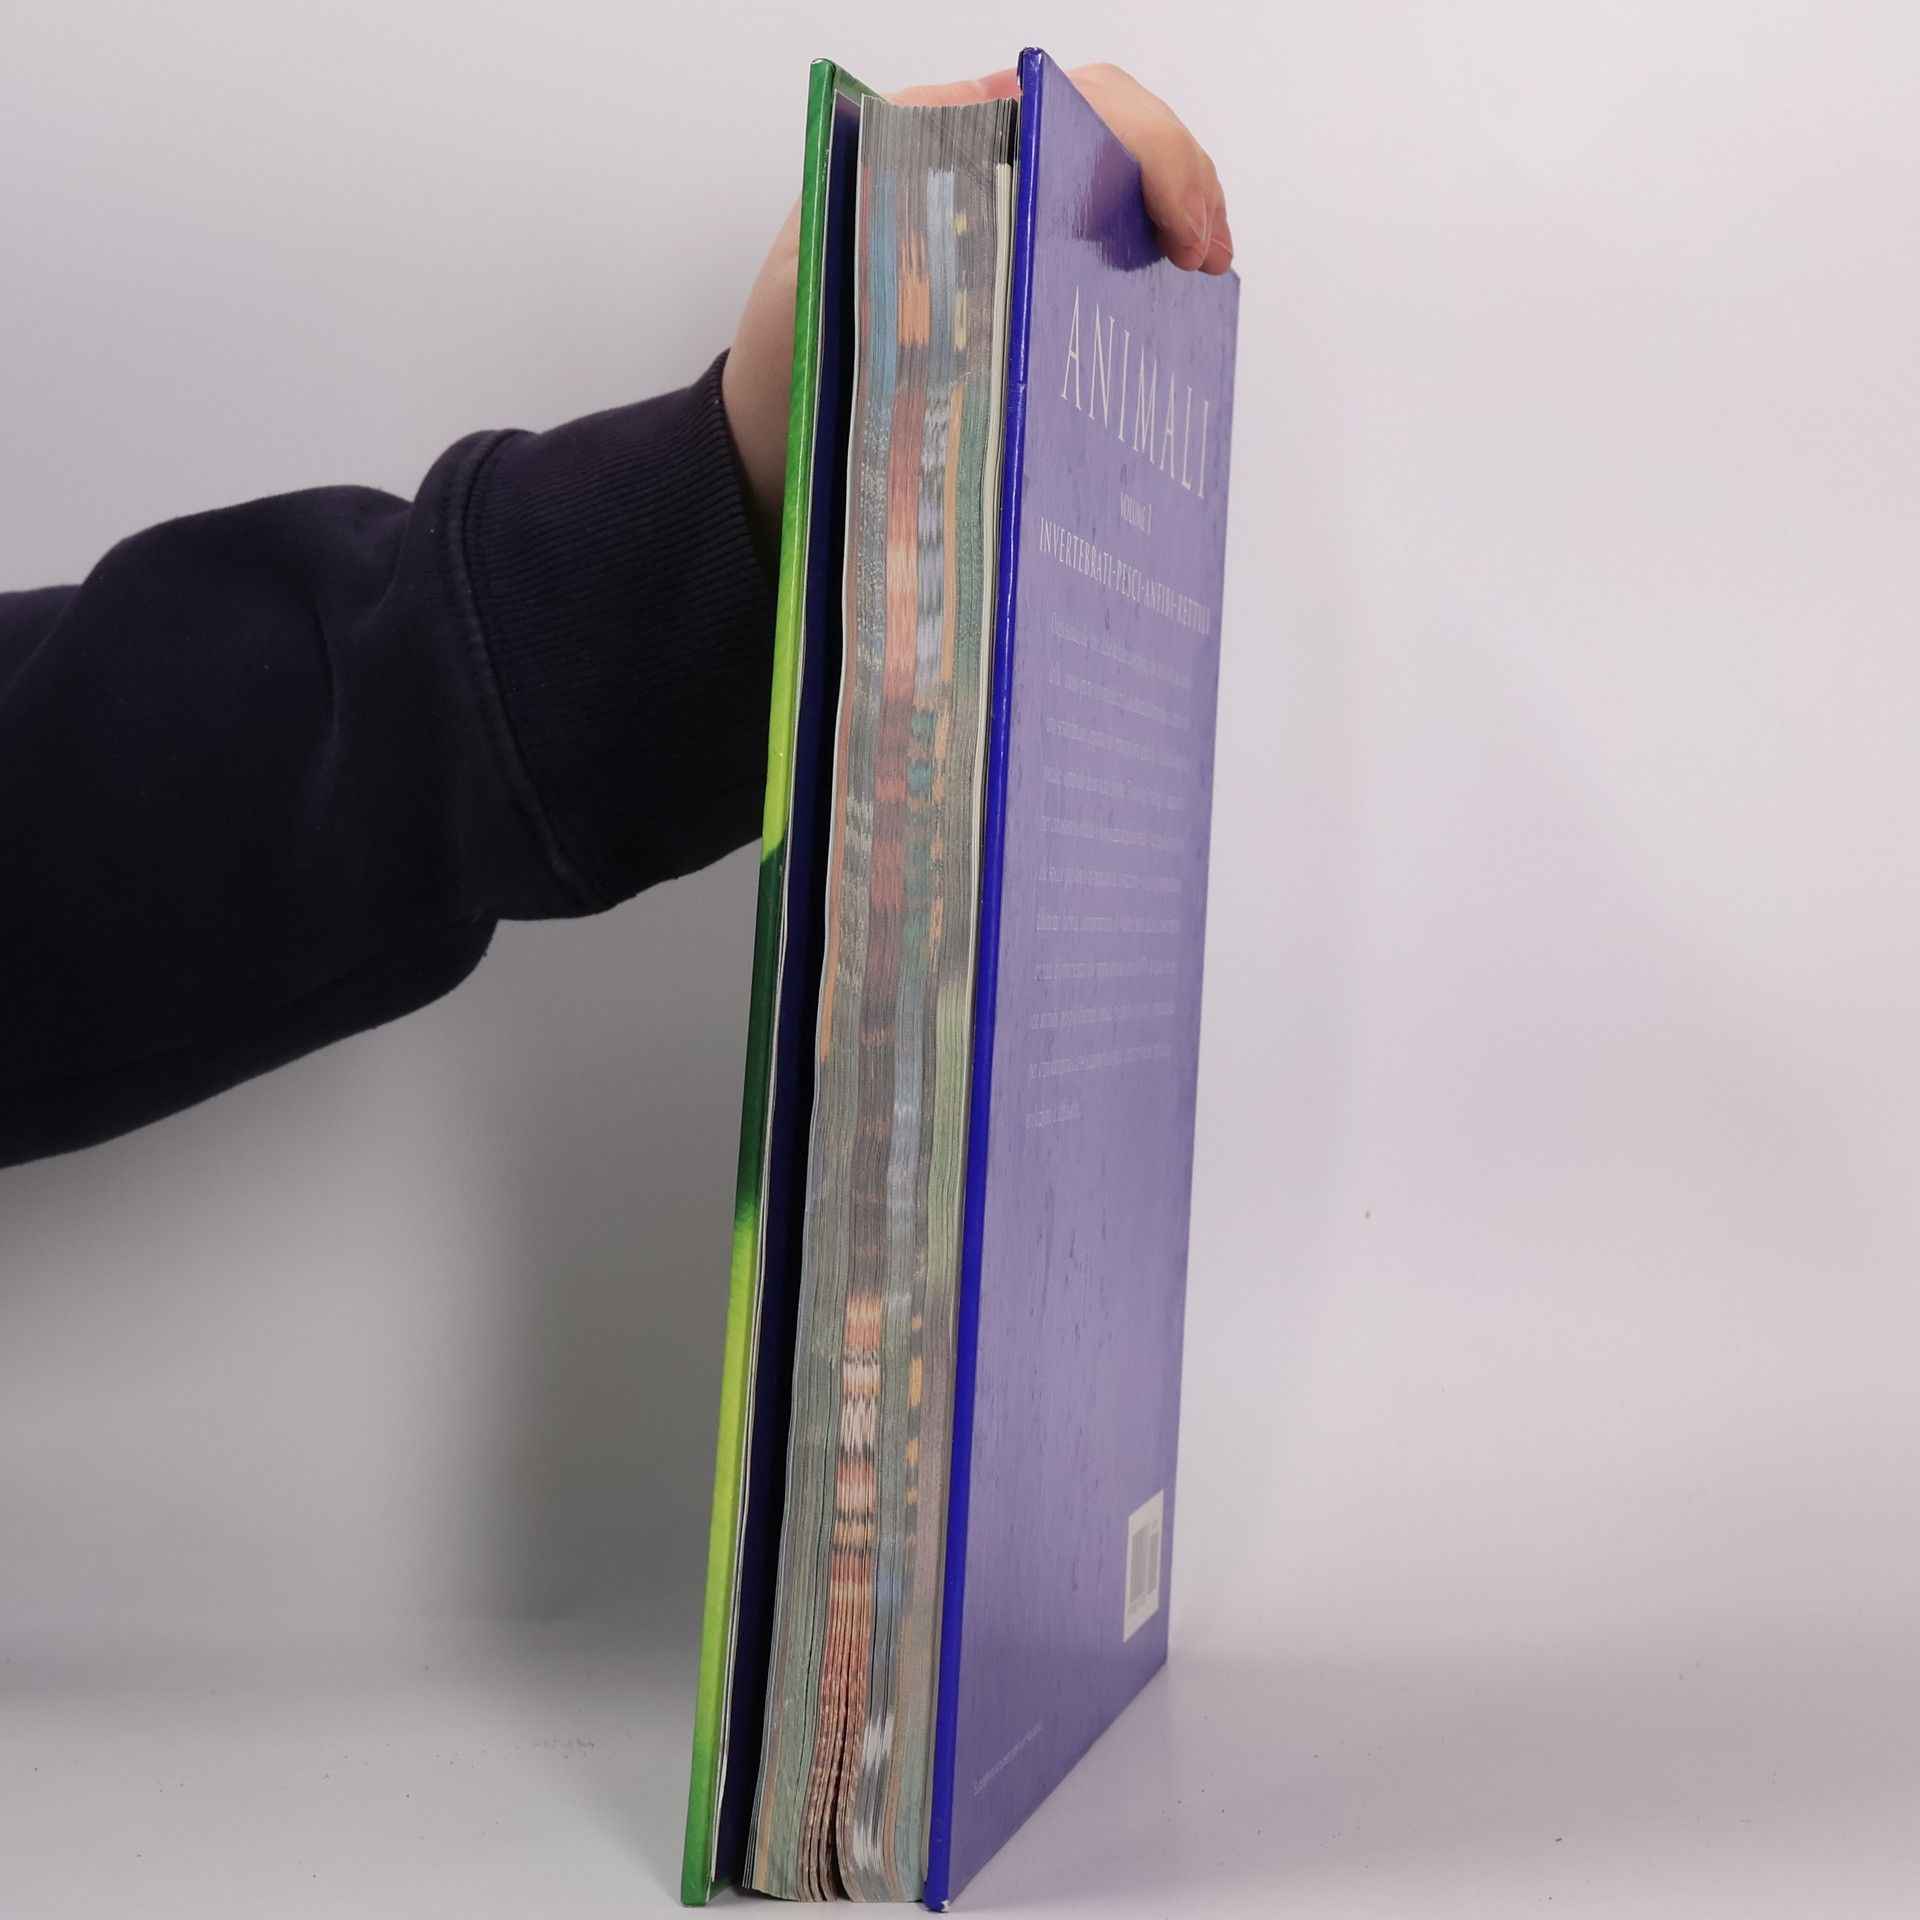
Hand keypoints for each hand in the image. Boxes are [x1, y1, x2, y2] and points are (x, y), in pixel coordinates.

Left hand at [721, 62, 1233, 561]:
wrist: (773, 438)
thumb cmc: (792, 367)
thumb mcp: (827, 305)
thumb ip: (897, 266)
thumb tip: (984, 258)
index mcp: (922, 141)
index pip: (1061, 100)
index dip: (1141, 149)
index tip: (1175, 228)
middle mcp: (963, 159)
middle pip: (1102, 125)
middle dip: (1173, 177)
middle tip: (1205, 255)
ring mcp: (990, 209)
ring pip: (1106, 176)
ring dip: (1170, 210)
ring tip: (1203, 270)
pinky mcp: (1005, 267)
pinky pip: (1087, 240)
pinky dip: (1140, 256)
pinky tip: (1168, 298)